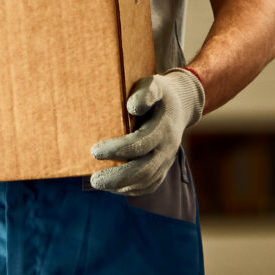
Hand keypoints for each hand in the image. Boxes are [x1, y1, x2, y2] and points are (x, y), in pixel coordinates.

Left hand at [90, 70, 205, 197]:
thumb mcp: (154, 85)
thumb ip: (145, 93)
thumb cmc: (159, 94)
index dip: (117, 150)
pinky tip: (115, 187)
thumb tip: (132, 107)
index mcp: (163, 128)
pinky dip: (132, 190)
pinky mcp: (164, 167)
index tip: (95, 151)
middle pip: (144, 170)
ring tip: (100, 183)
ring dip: (122, 186)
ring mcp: (167, 160)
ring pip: (147, 181)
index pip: (140, 144)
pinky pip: (151, 185)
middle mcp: (167, 147)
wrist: (180, 105)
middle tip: (95, 180)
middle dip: (118, 177)